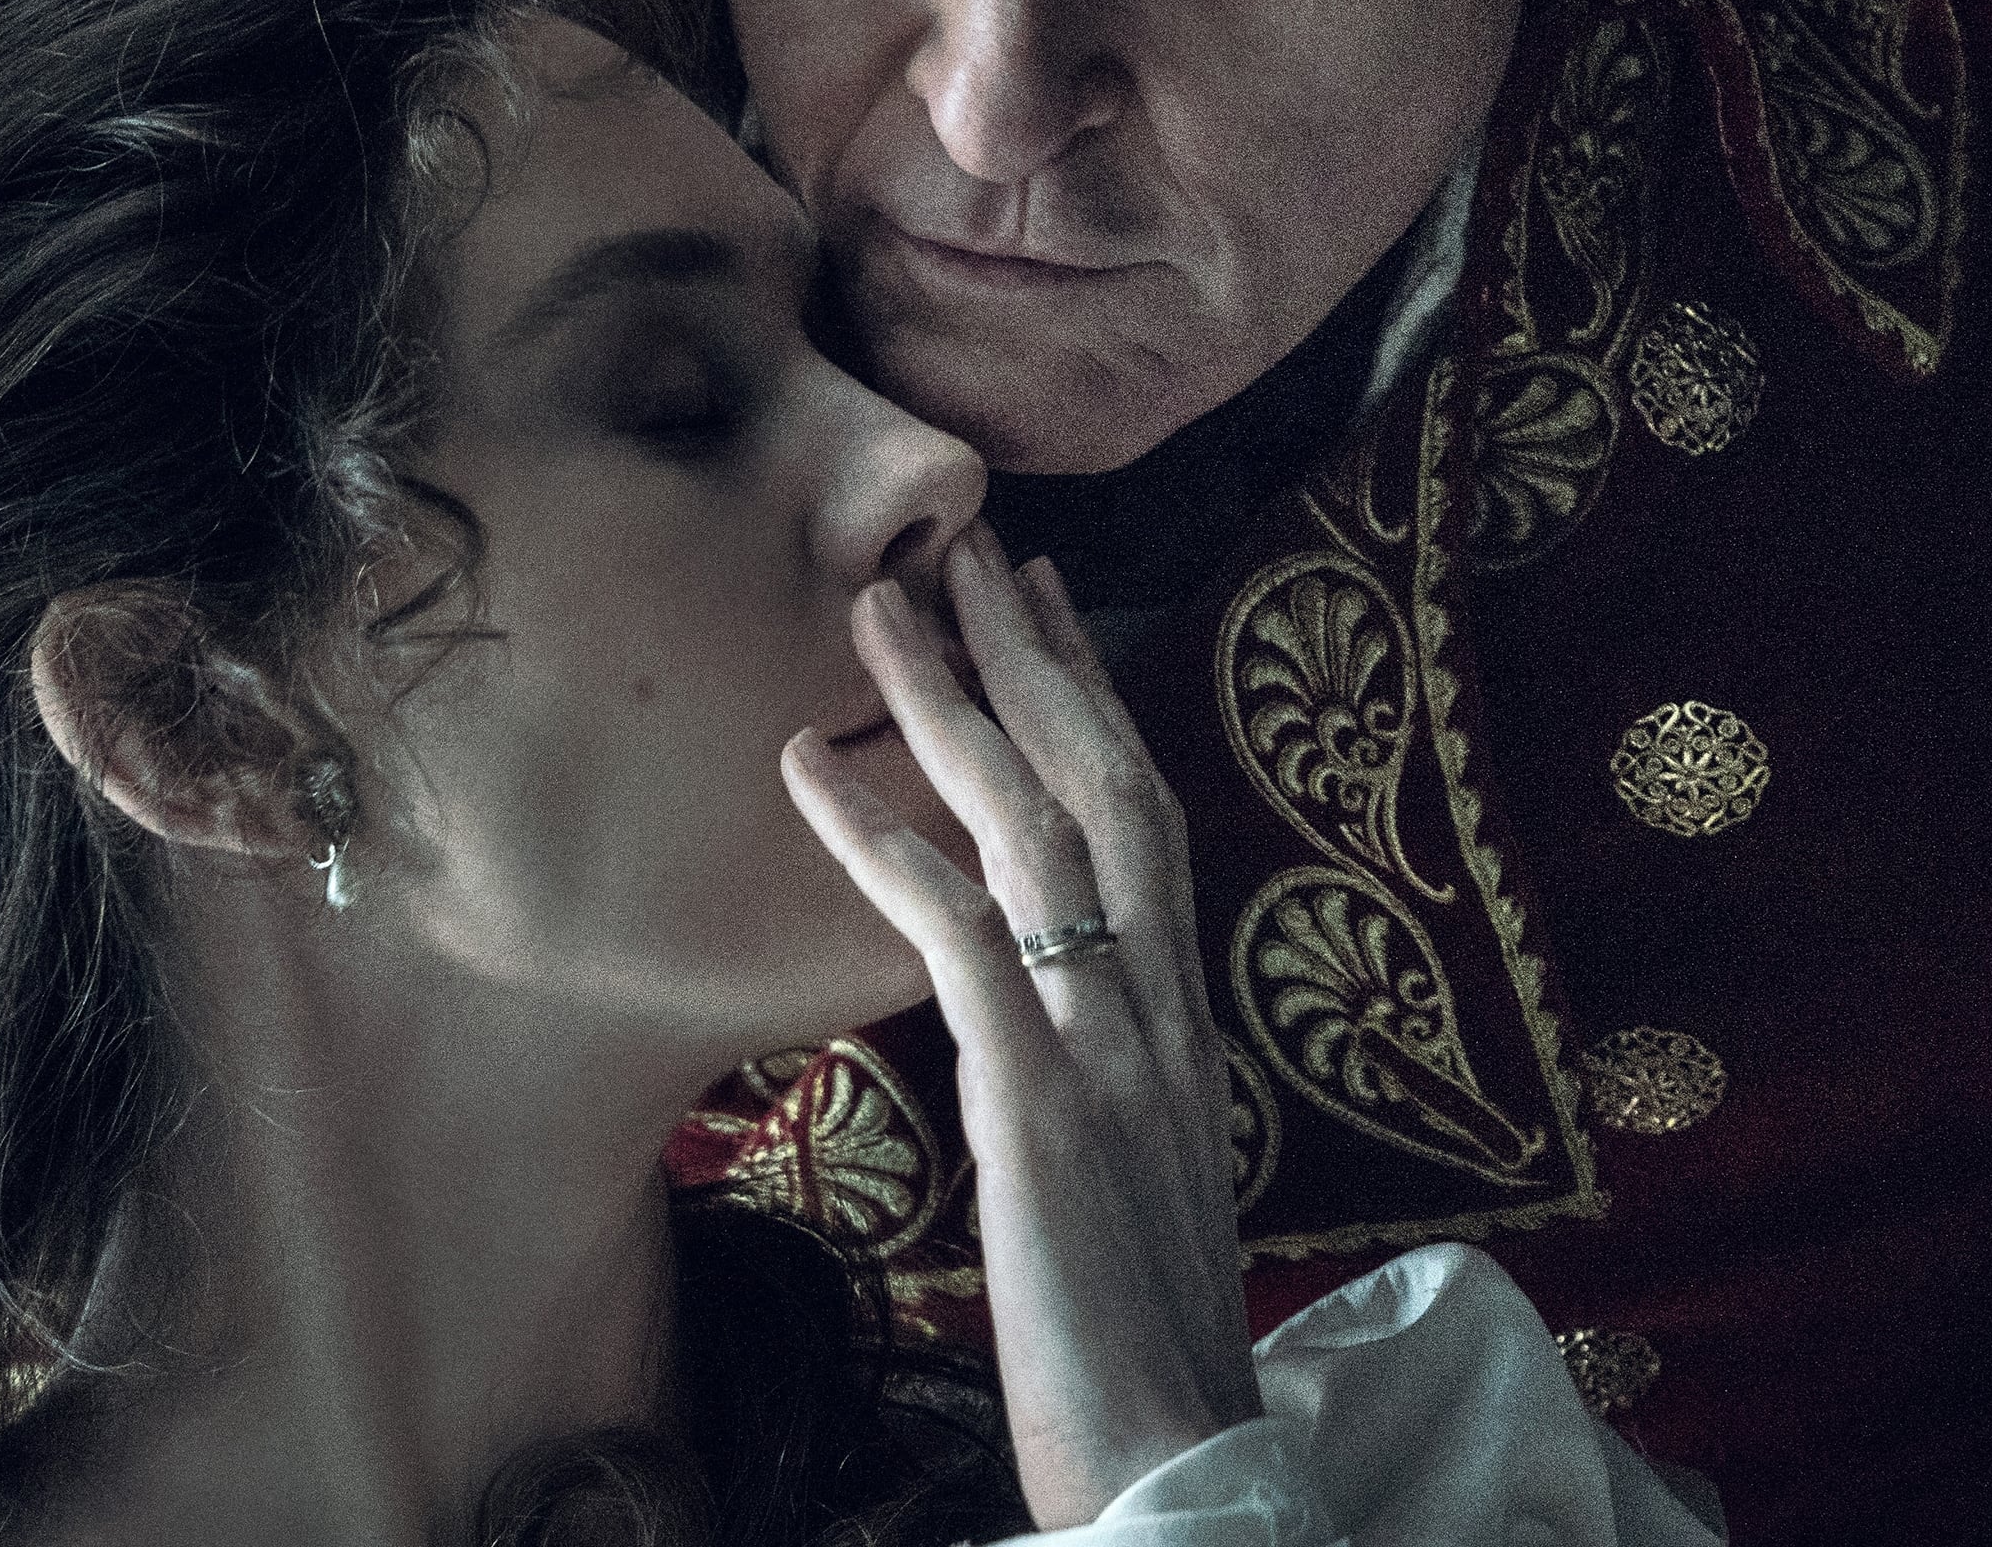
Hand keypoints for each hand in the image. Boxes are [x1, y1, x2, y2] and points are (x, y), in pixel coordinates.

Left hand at [783, 523, 1258, 1528]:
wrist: (1178, 1447)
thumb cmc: (1142, 1339)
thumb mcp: (1132, 1179)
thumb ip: (1103, 1086)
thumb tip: (1050, 1036)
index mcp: (1180, 1023)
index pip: (1145, 820)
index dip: (1096, 703)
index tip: (1052, 607)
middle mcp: (1159, 1009)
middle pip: (1104, 784)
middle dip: (1036, 657)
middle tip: (978, 544)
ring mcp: (1108, 1047)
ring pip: (1036, 827)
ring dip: (952, 706)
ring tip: (879, 606)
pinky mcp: (1041, 1103)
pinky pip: (961, 937)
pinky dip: (882, 841)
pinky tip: (811, 770)